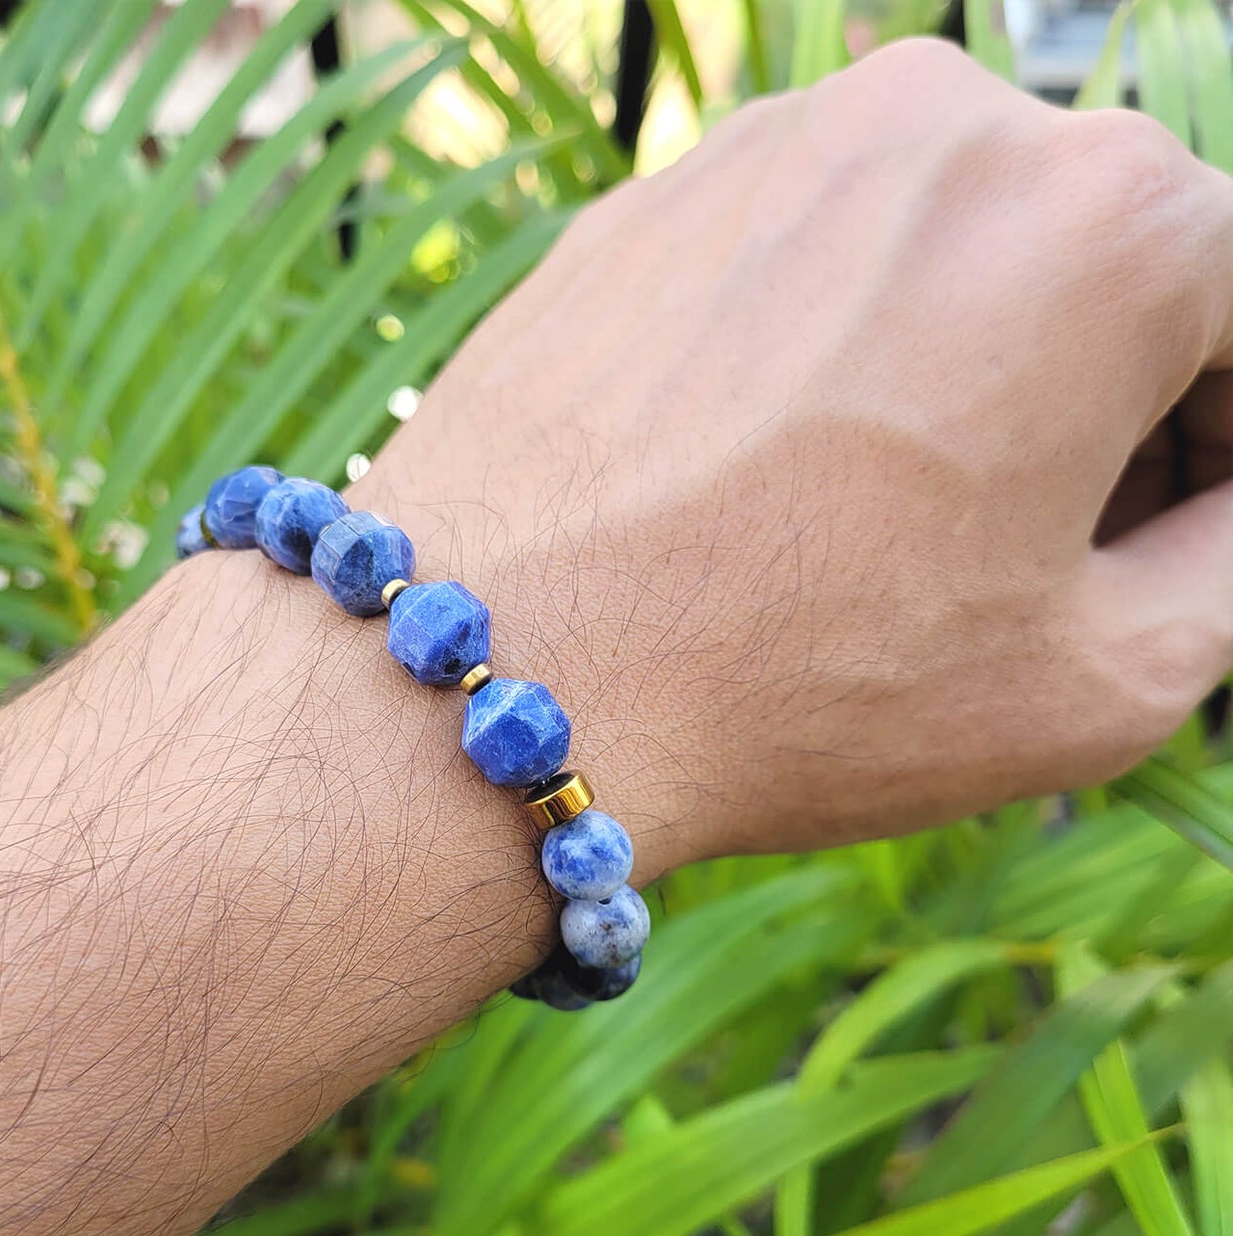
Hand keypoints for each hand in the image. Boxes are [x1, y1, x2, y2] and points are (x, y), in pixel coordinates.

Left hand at [357, 38, 1232, 868]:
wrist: (500, 671)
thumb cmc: (803, 686)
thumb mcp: (1100, 680)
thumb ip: (1231, 563)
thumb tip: (1223, 502)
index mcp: (1111, 219)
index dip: (1226, 442)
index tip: (1168, 532)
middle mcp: (946, 125)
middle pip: (1098, 261)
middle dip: (1107, 398)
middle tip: (1049, 545)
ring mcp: (775, 143)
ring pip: (942, 248)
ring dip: (965, 363)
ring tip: (897, 520)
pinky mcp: (653, 194)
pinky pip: (801, 260)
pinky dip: (829, 346)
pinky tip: (779, 472)